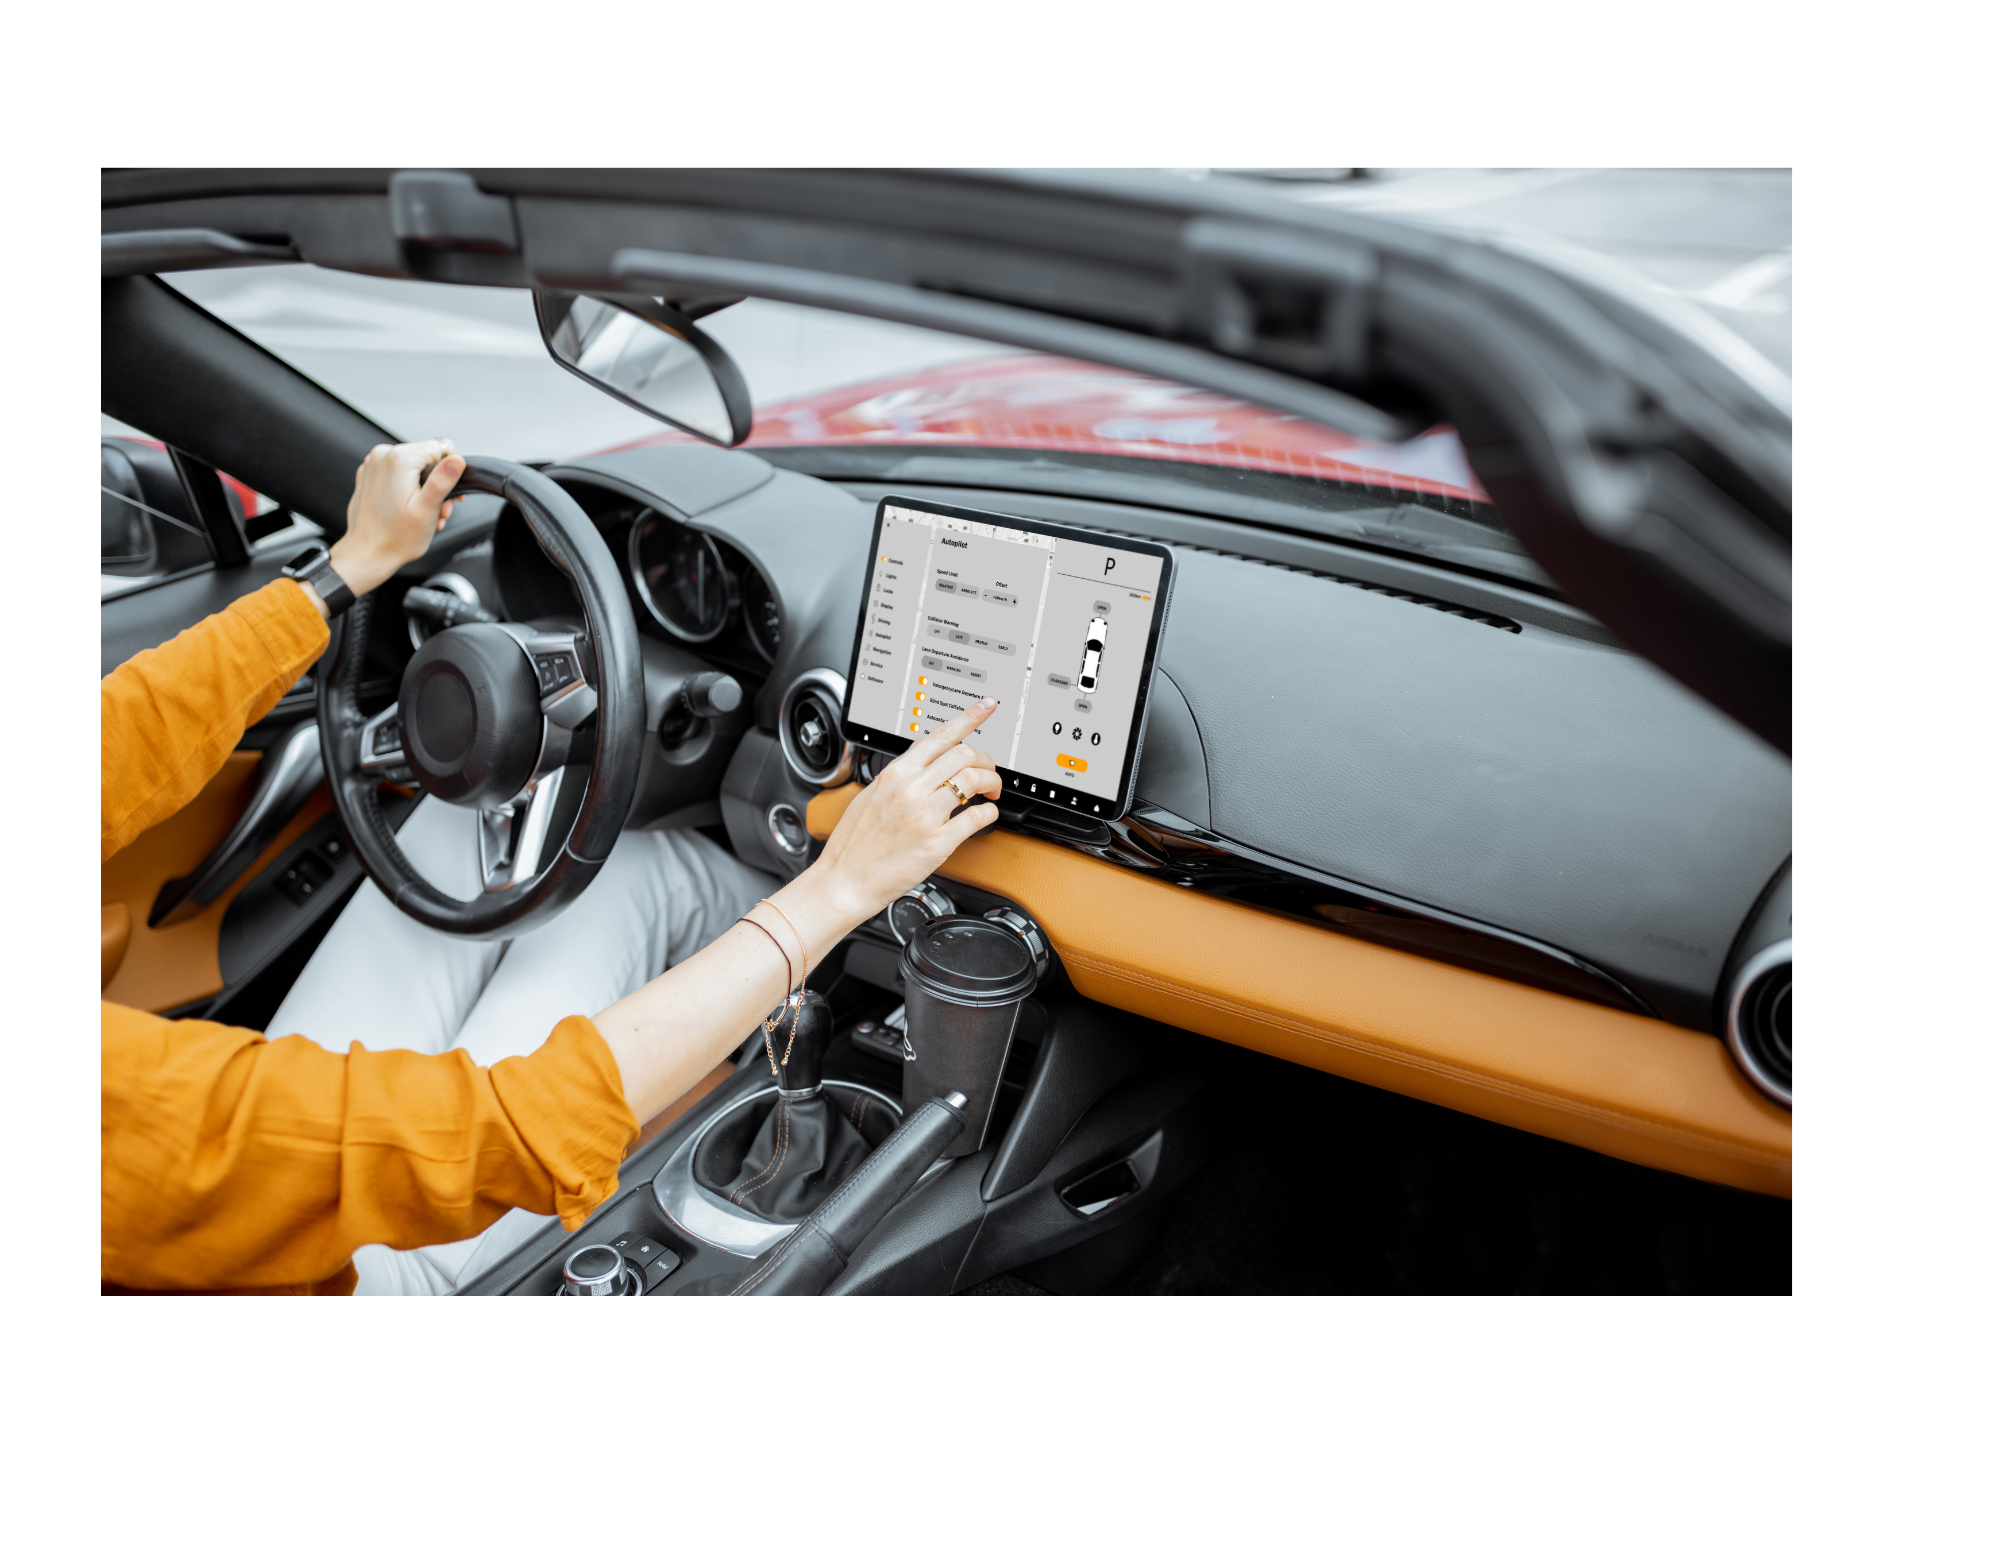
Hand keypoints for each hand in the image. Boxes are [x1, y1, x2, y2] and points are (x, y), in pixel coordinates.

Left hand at [325, 439, 465, 599]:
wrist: (367, 553)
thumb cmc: (396, 537)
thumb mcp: (427, 509)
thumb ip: (443, 481)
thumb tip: (457, 459)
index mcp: (399, 460)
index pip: (442, 447)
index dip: (452, 471)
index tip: (449, 495)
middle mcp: (383, 456)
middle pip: (428, 457)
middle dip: (438, 483)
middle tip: (439, 511)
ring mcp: (374, 464)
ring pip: (414, 465)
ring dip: (425, 487)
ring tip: (425, 513)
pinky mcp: (370, 474)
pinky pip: (398, 472)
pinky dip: (408, 488)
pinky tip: (409, 508)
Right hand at [807, 697, 1003, 925]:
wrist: (844, 881)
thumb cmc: (854, 845)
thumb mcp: (870, 795)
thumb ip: (898, 776)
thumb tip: (921, 759)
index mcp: (895, 774)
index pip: (940, 734)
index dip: (970, 717)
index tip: (987, 707)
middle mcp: (911, 790)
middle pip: (964, 754)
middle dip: (986, 759)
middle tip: (989, 771)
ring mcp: (925, 816)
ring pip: (974, 780)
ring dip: (992, 783)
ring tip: (991, 792)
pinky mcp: (937, 843)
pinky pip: (976, 818)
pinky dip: (989, 813)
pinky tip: (985, 816)